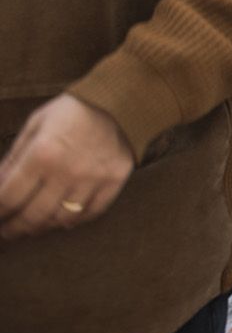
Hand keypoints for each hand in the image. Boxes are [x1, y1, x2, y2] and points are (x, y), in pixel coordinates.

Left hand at [0, 94, 134, 239]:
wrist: (119, 100)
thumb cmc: (71, 111)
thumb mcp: (35, 126)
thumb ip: (14, 157)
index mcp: (42, 154)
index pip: (9, 197)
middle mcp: (66, 170)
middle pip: (33, 215)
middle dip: (15, 228)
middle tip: (9, 231)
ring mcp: (93, 178)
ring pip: (61, 219)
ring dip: (44, 227)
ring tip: (35, 226)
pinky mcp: (114, 180)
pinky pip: (92, 212)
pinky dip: (75, 220)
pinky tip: (65, 219)